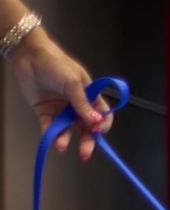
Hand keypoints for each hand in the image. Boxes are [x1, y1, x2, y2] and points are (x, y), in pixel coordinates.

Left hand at [9, 28, 109, 159]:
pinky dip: (50, 134)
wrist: (29, 56)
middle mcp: (77, 105)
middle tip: (85, 154)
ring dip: (66, 138)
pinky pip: (49, 126)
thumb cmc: (55, 62)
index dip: (102, 125)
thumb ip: (83, 104)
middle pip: (86, 127)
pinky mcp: (45, 112)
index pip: (102, 115)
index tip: (97, 132)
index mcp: (90, 96)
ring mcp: (61, 110)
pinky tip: (51, 140)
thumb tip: (96, 121)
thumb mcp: (73, 82)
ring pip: (67, 130)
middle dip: (87, 141)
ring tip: (61, 145)